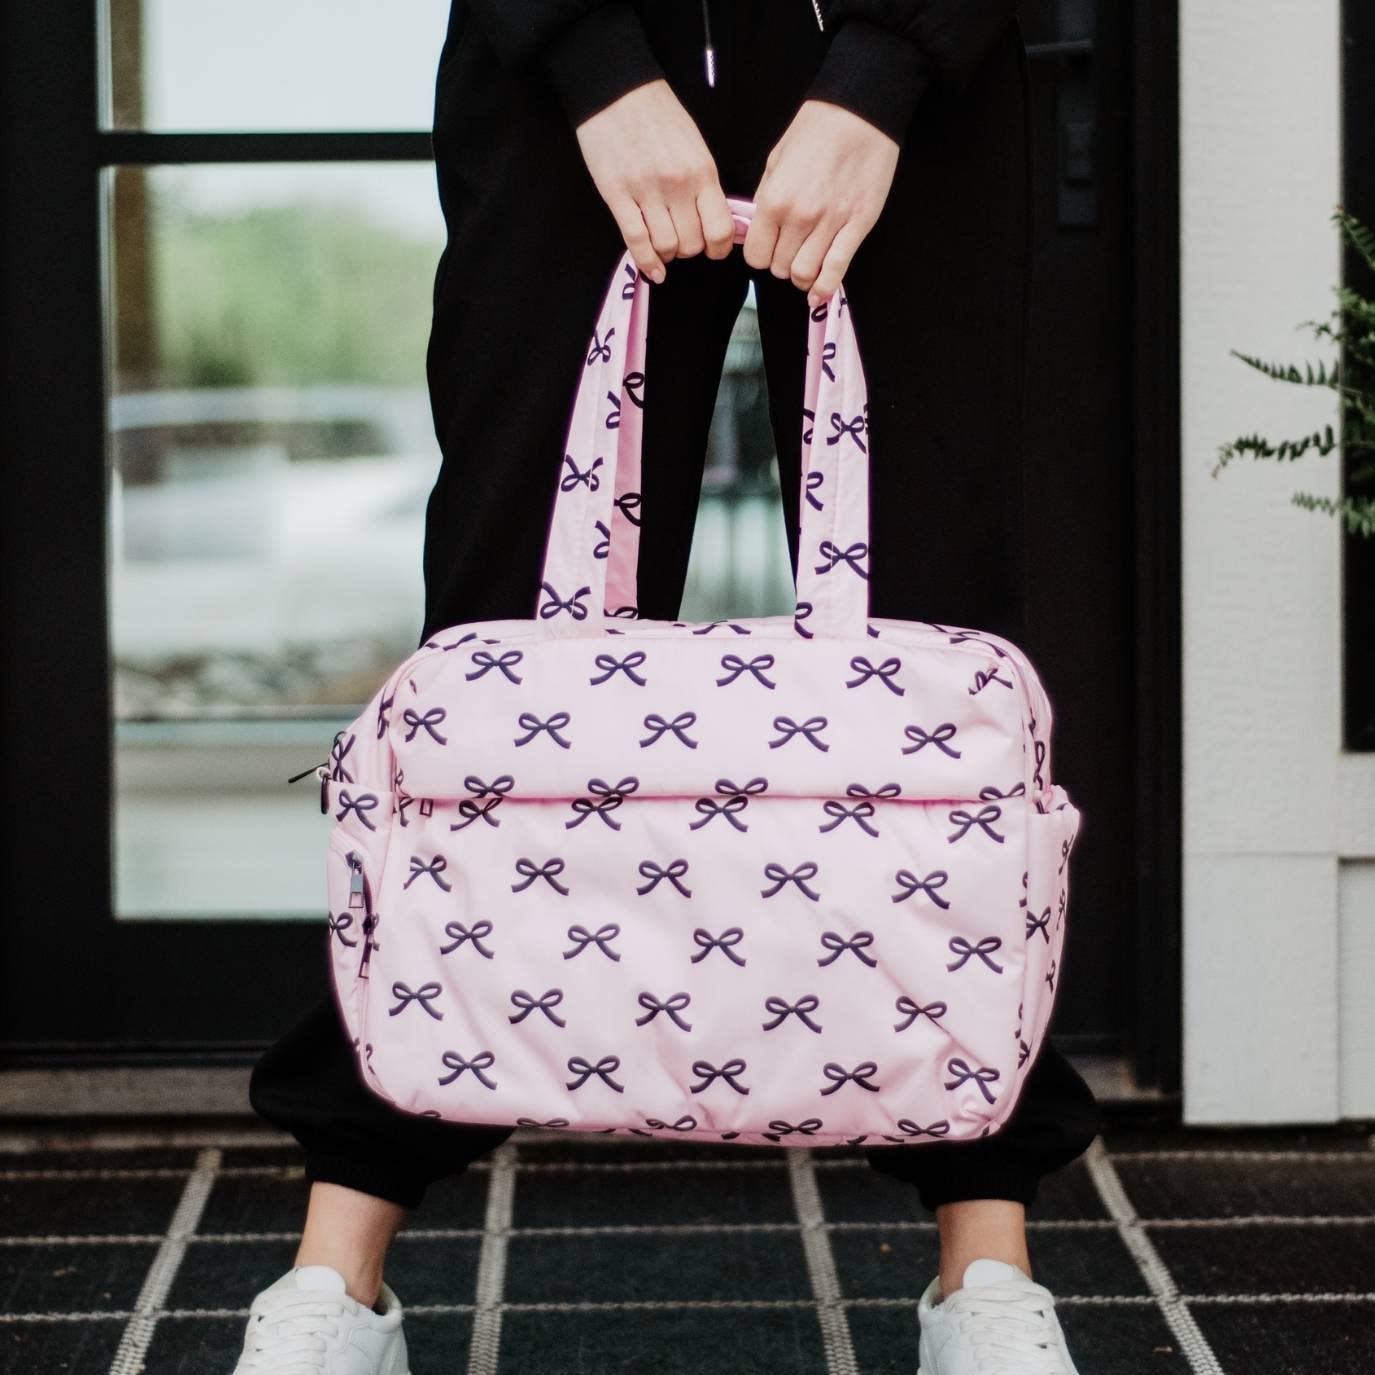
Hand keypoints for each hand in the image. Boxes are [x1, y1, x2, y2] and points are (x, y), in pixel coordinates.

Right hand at [574, 79, 735, 280]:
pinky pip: (636, 241)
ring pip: (666, 247)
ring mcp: (645, 191)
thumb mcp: (694, 146)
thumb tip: (713, 220)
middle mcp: (677, 185)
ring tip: (665, 247)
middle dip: (690, 250)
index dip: (719, 248)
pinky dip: (646, 262)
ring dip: (668, 255)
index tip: (714, 250)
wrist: (617, 91)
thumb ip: (704, 183)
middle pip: (692, 243)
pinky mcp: (617, 195)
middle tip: (683, 242)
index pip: (720, 228)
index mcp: (701, 171)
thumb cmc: (658, 116)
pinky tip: (653, 270)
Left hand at [744, 100, 899, 306]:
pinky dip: (825, 287)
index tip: (769, 248)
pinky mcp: (858, 226)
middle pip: (780, 268)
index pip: (756, 256)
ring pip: (805, 274)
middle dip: (781, 264)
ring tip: (806, 265)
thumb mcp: (776, 159)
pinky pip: (836, 270)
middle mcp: (800, 217)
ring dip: (802, 276)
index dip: (761, 256)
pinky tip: (819, 292)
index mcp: (775, 200)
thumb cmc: (816, 130)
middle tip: (790, 251)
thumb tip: (761, 227)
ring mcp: (831, 224)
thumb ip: (766, 197)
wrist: (859, 113)